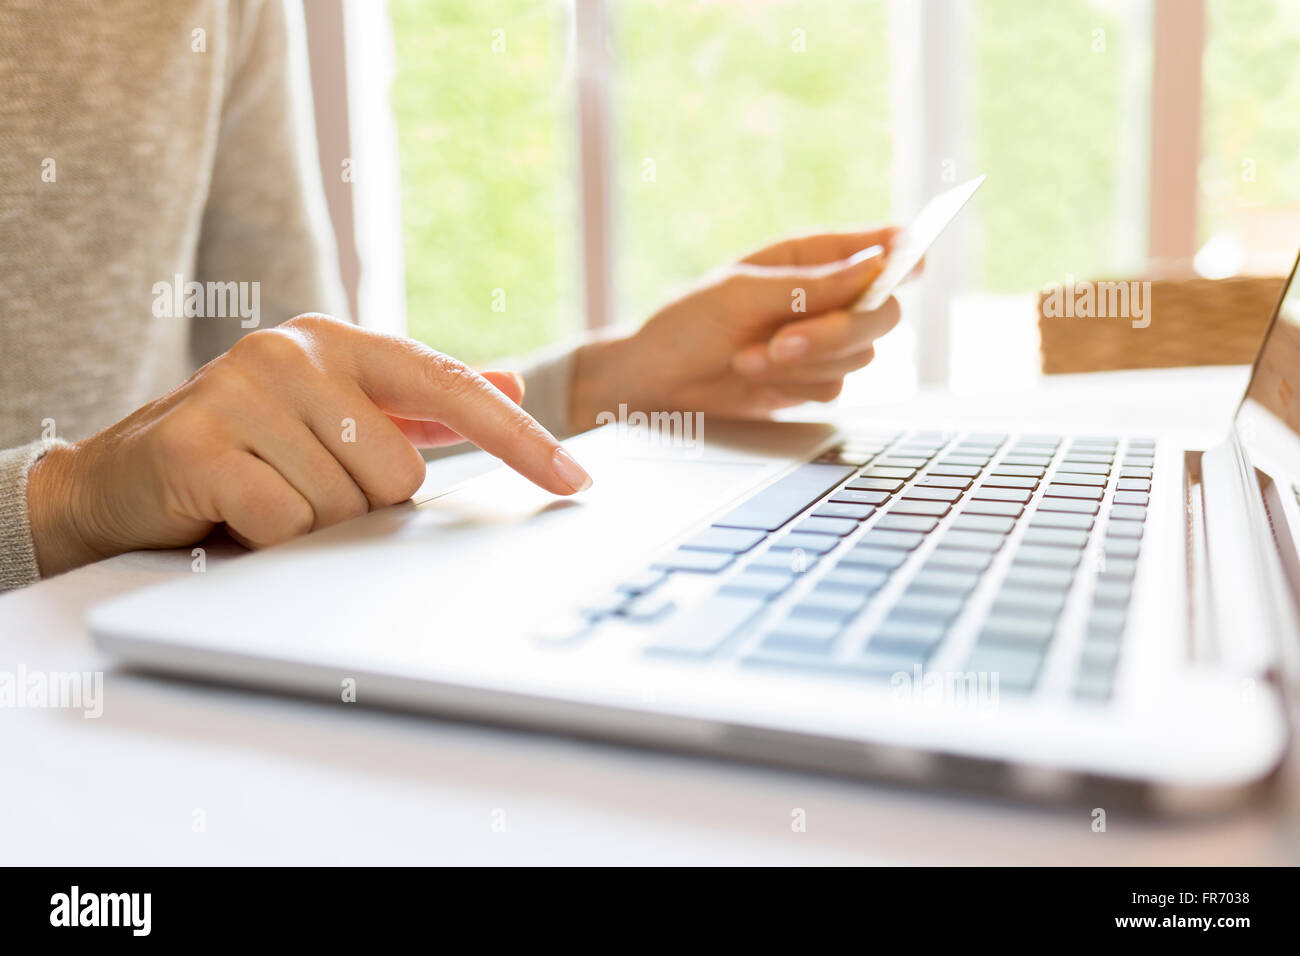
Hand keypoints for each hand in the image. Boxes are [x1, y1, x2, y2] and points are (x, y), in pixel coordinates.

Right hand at [28, 314, 592, 575]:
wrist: (117, 477)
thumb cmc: (246, 450)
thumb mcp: (336, 415)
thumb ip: (420, 403)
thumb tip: (513, 383)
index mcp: (339, 342)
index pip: (452, 388)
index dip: (519, 438)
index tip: (574, 481)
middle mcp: (294, 351)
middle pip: (400, 472)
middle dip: (363, 506)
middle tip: (304, 491)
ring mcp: (240, 389)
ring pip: (346, 504)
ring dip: (313, 526)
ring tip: (264, 500)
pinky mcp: (197, 442)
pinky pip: (286, 523)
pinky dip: (269, 540)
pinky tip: (232, 515)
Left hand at [569, 228, 903, 428]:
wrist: (658, 381)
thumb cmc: (688, 323)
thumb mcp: (742, 294)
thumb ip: (811, 284)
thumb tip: (874, 265)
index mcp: (810, 257)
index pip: (878, 247)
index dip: (903, 252)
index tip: (913, 258)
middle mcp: (826, 296)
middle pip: (883, 312)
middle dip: (835, 333)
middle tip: (783, 342)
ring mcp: (823, 340)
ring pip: (860, 355)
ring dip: (801, 364)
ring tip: (747, 358)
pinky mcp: (813, 379)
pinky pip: (835, 387)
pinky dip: (794, 386)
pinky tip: (755, 376)